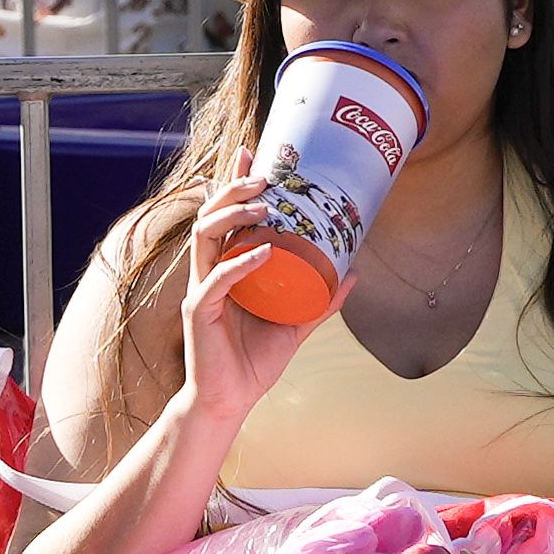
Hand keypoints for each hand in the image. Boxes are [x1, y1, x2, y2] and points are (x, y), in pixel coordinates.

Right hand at [172, 174, 299, 437]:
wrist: (231, 401)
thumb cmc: (254, 363)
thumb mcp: (296, 326)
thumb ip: (321, 300)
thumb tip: (354, 274)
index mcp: (228, 268)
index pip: (227, 215)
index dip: (236, 182)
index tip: (253, 152)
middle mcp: (210, 271)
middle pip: (212, 215)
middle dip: (235, 189)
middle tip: (265, 176)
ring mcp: (202, 288)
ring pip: (206, 236)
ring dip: (234, 215)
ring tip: (265, 207)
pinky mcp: (199, 310)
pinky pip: (217, 278)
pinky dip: (240, 263)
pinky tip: (263, 254)